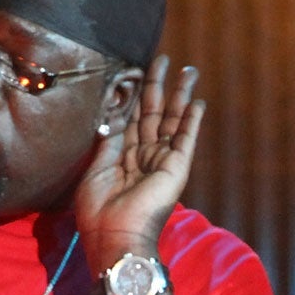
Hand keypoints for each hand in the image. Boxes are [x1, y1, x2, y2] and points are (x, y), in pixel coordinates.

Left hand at [76, 55, 205, 266]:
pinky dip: (193, 121)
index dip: (136, 95)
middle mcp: (146, 156)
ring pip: (173, 120)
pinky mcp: (176, 168)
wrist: (114, 235)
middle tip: (164, 59)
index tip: (139, 71)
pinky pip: (186, 139)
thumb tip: (113, 117)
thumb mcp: (97, 170)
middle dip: (159, 86)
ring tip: (189, 70)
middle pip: (155, 113)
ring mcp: (163, 161)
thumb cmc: (99, 211)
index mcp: (126, 158)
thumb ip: (108, 142)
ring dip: (181, 94)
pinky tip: (198, 102)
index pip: (134, 119)